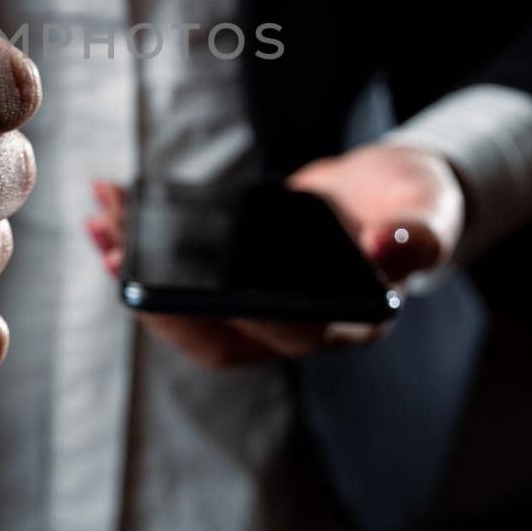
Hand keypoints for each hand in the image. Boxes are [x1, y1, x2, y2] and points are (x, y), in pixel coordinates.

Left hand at [86, 144, 462, 368]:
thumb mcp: (428, 211)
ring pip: (189, 310)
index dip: (250, 319)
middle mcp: (296, 328)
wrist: (389, 194)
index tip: (204, 286)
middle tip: (121, 259)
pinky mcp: (234, 281)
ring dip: (140, 275)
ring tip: (103, 227)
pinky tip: (111, 218)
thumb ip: (418, 234)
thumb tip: (393, 248)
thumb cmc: (413, 206)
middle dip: (163, 302)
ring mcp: (259, 308)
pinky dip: (144, 252)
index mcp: (347, 323)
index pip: (294, 335)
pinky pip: (182, 278)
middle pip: (220, 335)